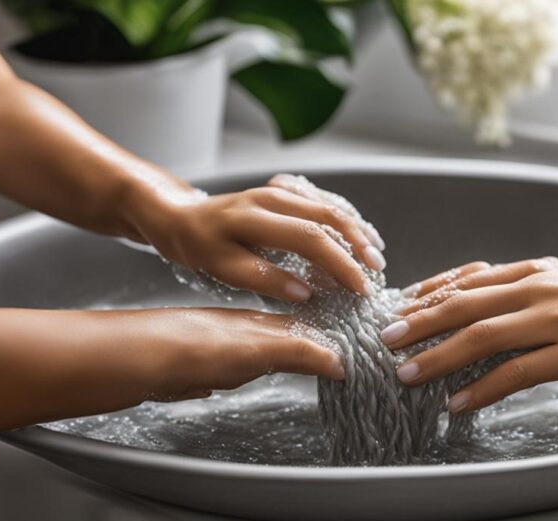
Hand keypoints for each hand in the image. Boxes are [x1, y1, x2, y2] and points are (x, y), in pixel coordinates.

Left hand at [128, 175, 385, 301]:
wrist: (180, 215)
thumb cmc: (198, 245)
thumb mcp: (221, 268)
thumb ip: (263, 278)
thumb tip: (305, 293)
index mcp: (257, 216)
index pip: (311, 238)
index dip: (340, 265)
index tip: (359, 290)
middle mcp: (273, 196)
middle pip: (329, 218)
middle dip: (358, 247)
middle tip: (377, 274)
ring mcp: (281, 190)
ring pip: (331, 206)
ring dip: (358, 232)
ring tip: (376, 258)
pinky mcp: (286, 190)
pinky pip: (324, 201)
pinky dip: (347, 219)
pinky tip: (360, 235)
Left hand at [152, 307, 344, 402]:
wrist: (138, 357)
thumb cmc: (194, 347)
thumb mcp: (258, 349)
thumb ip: (299, 353)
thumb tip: (338, 360)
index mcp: (261, 323)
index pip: (306, 328)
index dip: (328, 337)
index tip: (350, 349)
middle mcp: (242, 331)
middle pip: (285, 338)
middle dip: (308, 346)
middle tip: (333, 359)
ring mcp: (219, 347)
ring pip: (260, 351)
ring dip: (280, 357)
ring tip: (298, 366)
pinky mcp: (198, 367)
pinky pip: (234, 368)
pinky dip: (249, 370)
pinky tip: (243, 376)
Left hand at [380, 257, 557, 413]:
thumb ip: (518, 284)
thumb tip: (475, 294)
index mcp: (529, 272)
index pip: (466, 281)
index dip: (428, 296)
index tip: (398, 308)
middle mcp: (534, 291)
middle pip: (463, 306)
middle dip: (419, 324)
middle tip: (385, 340)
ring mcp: (553, 321)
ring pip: (482, 337)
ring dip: (438, 356)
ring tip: (407, 373)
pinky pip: (518, 372)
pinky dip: (482, 389)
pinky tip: (458, 402)